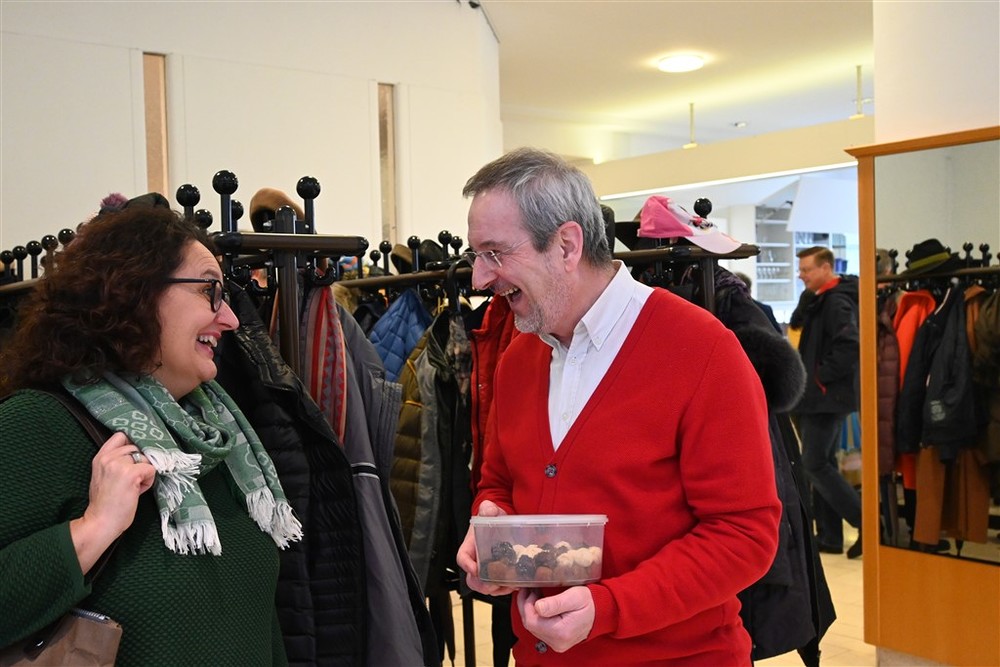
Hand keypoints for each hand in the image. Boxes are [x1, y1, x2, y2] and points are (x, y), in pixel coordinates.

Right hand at [70, 432, 155, 572]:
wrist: (101, 522)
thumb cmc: (106, 503)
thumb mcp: (104, 476)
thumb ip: (116, 462)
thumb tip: (138, 452)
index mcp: (100, 457)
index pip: (121, 436)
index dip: (132, 444)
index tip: (135, 457)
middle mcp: (108, 457)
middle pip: (137, 448)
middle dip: (139, 463)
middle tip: (131, 482)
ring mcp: (119, 464)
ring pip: (145, 458)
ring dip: (144, 472)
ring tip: (133, 487)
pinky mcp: (131, 473)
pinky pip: (151, 469)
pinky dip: (148, 481)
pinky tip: (137, 491)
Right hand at [456, 500, 516, 595]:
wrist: (501, 523)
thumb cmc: (492, 518)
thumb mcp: (490, 511)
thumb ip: (488, 508)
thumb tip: (488, 508)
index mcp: (470, 546)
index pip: (462, 558)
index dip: (467, 566)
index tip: (475, 570)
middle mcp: (476, 560)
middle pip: (472, 579)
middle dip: (482, 585)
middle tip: (494, 584)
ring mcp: (485, 569)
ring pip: (484, 587)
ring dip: (496, 590)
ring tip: (508, 585)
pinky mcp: (496, 573)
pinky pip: (496, 588)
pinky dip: (504, 589)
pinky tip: (514, 585)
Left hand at [516, 586, 594, 652]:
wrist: (601, 613)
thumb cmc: (589, 602)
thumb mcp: (574, 597)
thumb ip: (555, 603)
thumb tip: (538, 607)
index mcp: (561, 632)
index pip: (531, 621)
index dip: (526, 605)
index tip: (530, 590)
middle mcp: (557, 642)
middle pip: (530, 625)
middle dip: (526, 606)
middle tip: (529, 590)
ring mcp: (557, 644)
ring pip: (533, 628)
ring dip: (530, 611)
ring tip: (534, 595)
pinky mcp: (557, 642)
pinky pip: (540, 630)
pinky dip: (536, 617)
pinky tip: (539, 605)